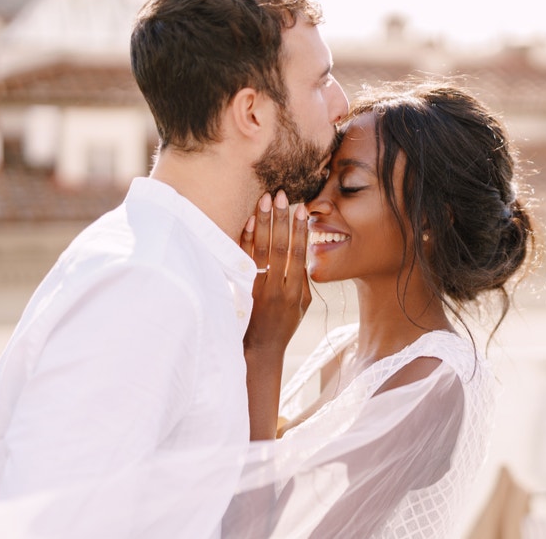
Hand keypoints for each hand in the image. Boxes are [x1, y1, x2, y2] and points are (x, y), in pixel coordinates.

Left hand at [239, 190, 311, 356]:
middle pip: (280, 247)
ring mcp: (257, 288)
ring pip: (261, 250)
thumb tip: (303, 253)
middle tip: (281, 195)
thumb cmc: (285, 325)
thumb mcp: (303, 306)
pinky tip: (250, 221)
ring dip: (263, 222)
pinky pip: (243, 259)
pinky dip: (246, 239)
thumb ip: (303, 280)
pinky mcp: (241, 289)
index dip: (301, 230)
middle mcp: (277, 288)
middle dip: (281, 219)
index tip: (302, 208)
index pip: (299, 254)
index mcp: (295, 291)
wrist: (259, 350)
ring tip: (265, 199)